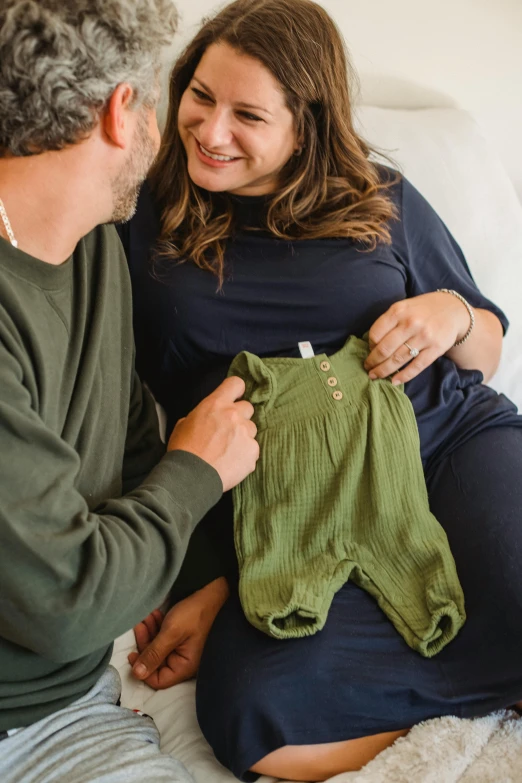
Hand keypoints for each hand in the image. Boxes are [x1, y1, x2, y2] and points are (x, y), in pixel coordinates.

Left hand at [128, 578, 228, 689]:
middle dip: (145, 644)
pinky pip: (163, 639)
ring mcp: (181, 649)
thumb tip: (136, 674)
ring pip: (157, 648)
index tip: (132, 654)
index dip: (142, 670)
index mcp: (184, 666)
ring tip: (146, 616)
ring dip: (149, 633)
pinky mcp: (180, 638)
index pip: (158, 680)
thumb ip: (153, 654)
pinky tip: (154, 615)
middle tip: (139, 625)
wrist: (209, 593)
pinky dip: (156, 628)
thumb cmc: (193, 614)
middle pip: (156, 662)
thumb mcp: (171, 633)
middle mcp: (183, 661)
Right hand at [167, 376, 258, 491]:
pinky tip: (231, 462)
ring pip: (251, 429)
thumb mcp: (184, 423)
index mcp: (216, 404)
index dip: (236, 390)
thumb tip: (207, 418)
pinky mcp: (252, 451)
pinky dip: (244, 454)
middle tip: (227, 430)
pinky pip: (253, 449)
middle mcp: (234, 415)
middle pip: (248, 407)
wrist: (191, 476)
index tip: (234, 397)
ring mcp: (245, 433)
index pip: (236, 384)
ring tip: (227, 450)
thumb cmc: (184, 450)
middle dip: (239, 416)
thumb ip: (202, 415)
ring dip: (242, 436)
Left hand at [364, 292, 470, 384]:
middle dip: (372, 362)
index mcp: (399, 311)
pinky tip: (394, 381)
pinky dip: (403, 376)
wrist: (454, 310)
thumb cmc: (422, 310)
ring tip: (375, 376)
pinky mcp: (436, 349)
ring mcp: (424, 337)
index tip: (370, 351)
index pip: (376, 333)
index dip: (370, 346)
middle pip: (384, 349)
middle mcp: (411, 323)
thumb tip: (372, 345)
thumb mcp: (404, 307)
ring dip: (383, 371)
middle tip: (368, 368)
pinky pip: (416, 366)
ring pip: (398, 360)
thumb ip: (389, 322)